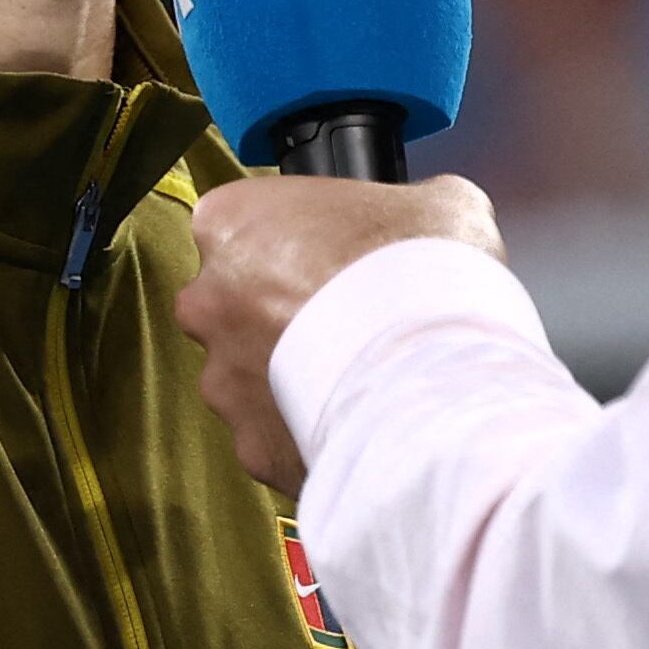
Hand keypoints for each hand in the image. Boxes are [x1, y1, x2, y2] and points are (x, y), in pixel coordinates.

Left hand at [176, 174, 500, 495]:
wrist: (439, 375)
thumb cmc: (425, 275)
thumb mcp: (434, 202)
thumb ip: (396, 208)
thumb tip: (413, 224)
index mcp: (232, 223)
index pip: (237, 226)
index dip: (287, 243)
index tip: (325, 258)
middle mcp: (209, 301)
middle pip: (230, 305)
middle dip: (275, 315)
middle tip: (343, 318)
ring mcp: (224, 380)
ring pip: (247, 378)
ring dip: (289, 377)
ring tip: (357, 374)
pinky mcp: (252, 446)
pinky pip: (273, 436)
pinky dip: (305, 430)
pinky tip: (357, 416)